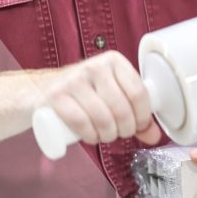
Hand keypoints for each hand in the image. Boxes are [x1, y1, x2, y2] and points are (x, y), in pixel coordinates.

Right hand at [40, 51, 161, 145]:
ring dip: (108, 135)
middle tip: (120, 134)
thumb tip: (155, 136)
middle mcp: (95, 66)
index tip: (138, 127)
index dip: (143, 116)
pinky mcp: (56, 95)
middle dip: (125, 130)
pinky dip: (90, 135)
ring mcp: (74, 79)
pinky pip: (80, 121)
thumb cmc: (83, 94)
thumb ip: (135, 114)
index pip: (138, 92)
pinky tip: (91, 136)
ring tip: (105, 136)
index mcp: (114, 61)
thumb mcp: (112, 95)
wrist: (41, 90)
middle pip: (122, 108)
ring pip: (103, 117)